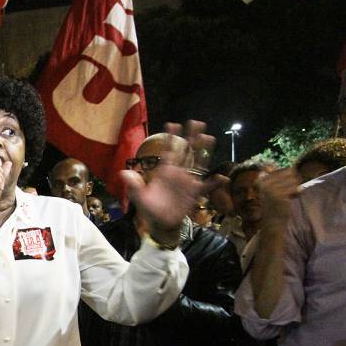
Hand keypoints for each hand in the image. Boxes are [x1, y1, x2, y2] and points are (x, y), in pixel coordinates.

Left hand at [122, 121, 213, 241]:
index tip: (172, 124)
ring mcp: (187, 181)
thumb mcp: (139, 197)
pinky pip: (206, 187)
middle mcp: (177, 173)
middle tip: (195, 122)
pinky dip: (214, 183)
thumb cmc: (149, 209)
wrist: (160, 223)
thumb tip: (123, 173)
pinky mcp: (194, 193)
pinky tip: (221, 178)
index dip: (169, 139)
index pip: (167, 152)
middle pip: (185, 151)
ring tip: (208, 137)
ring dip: (203, 150)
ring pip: (197, 162)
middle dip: (190, 137)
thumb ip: (133, 185)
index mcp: (164, 172)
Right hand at [258, 168, 300, 227]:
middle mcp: (264, 183)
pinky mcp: (280, 195)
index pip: (286, 170)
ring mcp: (271, 189)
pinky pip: (296, 188)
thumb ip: (279, 178)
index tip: (283, 189)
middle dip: (293, 182)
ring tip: (288, 197)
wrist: (272, 221)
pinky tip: (290, 200)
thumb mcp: (273, 189)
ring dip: (295, 188)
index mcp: (261, 180)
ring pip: (294, 180)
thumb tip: (292, 168)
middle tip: (287, 193)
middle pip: (291, 173)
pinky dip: (297, 193)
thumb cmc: (275, 204)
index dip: (289, 179)